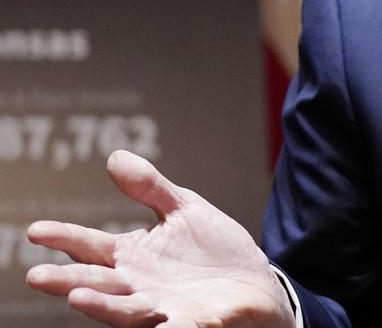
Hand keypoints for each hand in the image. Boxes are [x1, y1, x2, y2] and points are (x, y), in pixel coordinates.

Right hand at [25, 150, 294, 327]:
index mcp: (133, 255)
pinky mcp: (188, 322)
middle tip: (36, 277)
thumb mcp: (185, 210)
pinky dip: (156, 324)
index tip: (36, 230)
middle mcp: (138, 285)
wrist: (258, 282)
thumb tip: (115, 157)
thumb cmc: (215, 249)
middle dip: (67, 281)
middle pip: (96, 283)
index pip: (90, 246)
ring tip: (76, 298)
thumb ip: (151, 188)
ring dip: (100, 306)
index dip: (64, 238)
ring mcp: (160, 307)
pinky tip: (150, 313)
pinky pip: (168, 327)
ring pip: (123, 310)